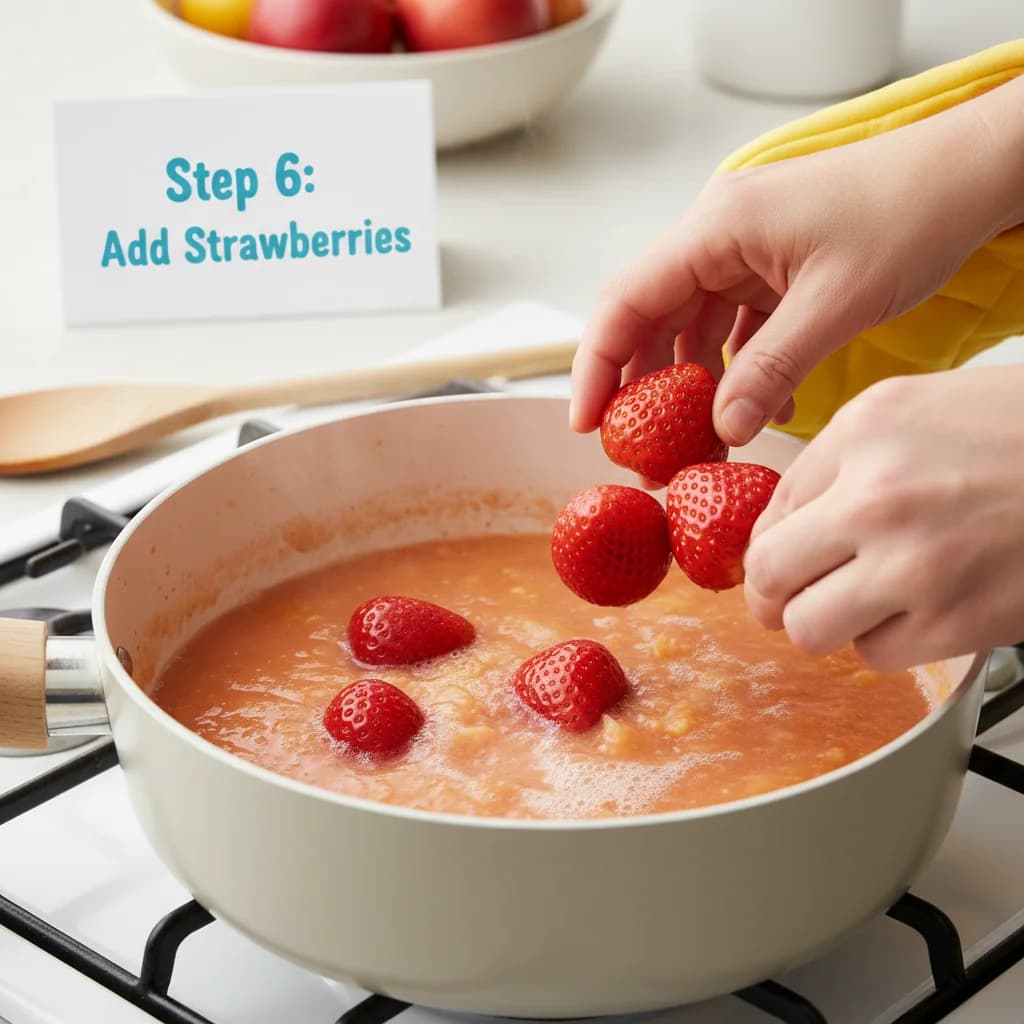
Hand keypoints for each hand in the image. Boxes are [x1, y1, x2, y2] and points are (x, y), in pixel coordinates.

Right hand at [570, 75, 1023, 448]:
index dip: (595, 366)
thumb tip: (724, 428)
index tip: (588, 424)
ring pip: (689, 329)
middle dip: (642, 389)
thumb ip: (771, 368)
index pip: (625, 300)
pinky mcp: (769, 272)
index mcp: (716, 228)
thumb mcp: (836, 301)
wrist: (969, 177)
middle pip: (649, 318)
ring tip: (696, 444)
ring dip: (691, 387)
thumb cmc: (909, 212)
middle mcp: (717, 238)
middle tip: (642, 451)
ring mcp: (742, 254)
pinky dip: (738, 371)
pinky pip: (734, 330)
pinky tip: (760, 407)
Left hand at [743, 365, 1023, 669]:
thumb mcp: (916, 408)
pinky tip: (912, 612)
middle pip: (768, 575)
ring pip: (808, 629)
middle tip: (789, 595)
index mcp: (864, 433)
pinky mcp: (956, 624)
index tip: (784, 556)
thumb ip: (839, 460)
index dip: (772, 541)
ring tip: (852, 606)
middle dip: (773, 593)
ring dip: (823, 623)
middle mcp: (878, 498)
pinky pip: (874, 655)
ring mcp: (915, 566)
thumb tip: (782, 521)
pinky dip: (882, 642)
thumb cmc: (1023, 433)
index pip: (770, 510)